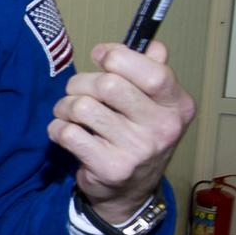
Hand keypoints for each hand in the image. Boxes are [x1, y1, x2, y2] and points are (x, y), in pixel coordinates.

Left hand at [48, 41, 194, 222]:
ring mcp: (138, 150)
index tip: (101, 56)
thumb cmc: (136, 135)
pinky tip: (66, 133)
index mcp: (177, 106)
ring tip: (70, 114)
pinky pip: (68, 132)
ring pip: (82, 107)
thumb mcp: (154, 104)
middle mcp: (163, 128)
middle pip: (108, 84)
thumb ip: (152, 70)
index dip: (119, 57)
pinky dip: (57, 128)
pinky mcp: (110, 168)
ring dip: (65, 106)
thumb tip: (152, 44)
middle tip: (77, 92)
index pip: (153, 72)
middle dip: (81, 82)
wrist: (129, 191)